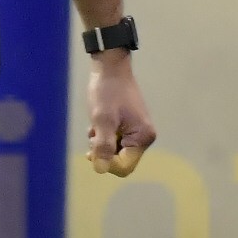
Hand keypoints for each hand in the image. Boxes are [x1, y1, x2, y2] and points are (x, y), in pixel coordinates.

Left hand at [83, 52, 154, 176]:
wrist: (110, 68)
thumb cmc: (107, 91)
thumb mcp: (102, 119)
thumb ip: (103, 145)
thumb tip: (100, 169)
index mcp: (143, 137)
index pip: (124, 166)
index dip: (106, 162)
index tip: (93, 149)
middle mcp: (144, 137)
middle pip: (120, 160)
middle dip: (103, 152)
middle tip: (93, 135)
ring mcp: (137, 132)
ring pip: (115, 151)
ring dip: (101, 143)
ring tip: (95, 127)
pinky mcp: (129, 127)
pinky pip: (115, 142)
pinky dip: (103, 137)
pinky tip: (97, 124)